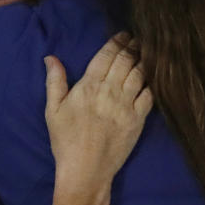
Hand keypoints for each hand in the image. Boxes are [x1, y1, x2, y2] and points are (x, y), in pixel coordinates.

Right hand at [44, 33, 152, 190]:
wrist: (85, 170)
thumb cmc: (65, 140)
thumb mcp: (52, 110)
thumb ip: (55, 81)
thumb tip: (51, 57)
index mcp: (89, 86)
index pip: (107, 55)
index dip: (117, 41)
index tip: (124, 34)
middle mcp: (110, 91)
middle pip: (126, 60)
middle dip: (133, 46)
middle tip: (139, 38)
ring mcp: (126, 105)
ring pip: (140, 74)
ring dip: (144, 60)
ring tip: (148, 53)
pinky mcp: (138, 119)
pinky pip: (149, 95)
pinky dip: (152, 83)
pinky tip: (153, 77)